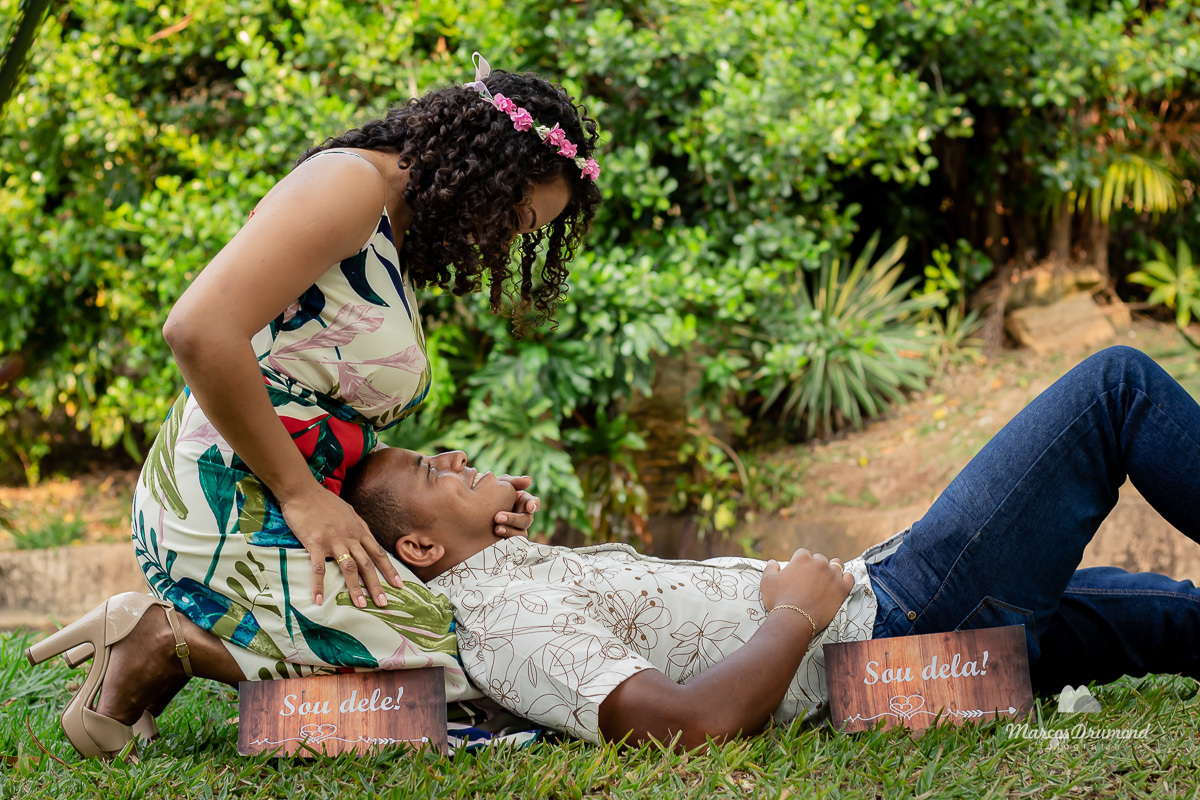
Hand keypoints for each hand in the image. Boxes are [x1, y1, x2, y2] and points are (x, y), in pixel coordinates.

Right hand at [279, 484, 402, 607]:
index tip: (399, 584)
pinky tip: (319, 599)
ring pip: (348, 568)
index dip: (389, 569)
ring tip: (361, 605)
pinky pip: (318, 567)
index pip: (378, 552)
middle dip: (376, 585)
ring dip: (355, 588)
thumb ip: (357, 527)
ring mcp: (333, 540)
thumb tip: (365, 538)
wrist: (303, 491)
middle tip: (384, 603)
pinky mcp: (315, 542)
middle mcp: (350, 536)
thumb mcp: (348, 512)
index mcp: (359, 530)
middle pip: (367, 564)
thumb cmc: (324, 501)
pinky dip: (319, 584)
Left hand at [493, 474, 539, 537]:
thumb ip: (514, 481)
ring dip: (510, 531)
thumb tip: (529, 480)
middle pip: (526, 520)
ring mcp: (517, 528)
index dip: (534, 505)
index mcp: (524, 501)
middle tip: (498, 517)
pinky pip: (512, 541)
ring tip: (496, 528)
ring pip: (521, 533)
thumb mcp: (502, 483)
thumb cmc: (492, 490)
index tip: (530, 507)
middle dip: (514, 519)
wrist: (476, 505)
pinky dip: (505, 538)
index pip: (535, 503)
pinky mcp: (509, 537)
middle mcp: (523, 516)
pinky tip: (495, 534)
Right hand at [759, 548, 854, 632]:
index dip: (800, 562)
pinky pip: (849, 578)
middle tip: (811, 580)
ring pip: (837, 564)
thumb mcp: (767, 582)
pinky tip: (840, 584)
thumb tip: (773, 562)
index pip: (803, 553)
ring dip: (832, 569)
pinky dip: (845, 579)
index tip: (798, 572)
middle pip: (819, 559)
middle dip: (815, 567)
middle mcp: (819, 563)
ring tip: (827, 579)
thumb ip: (770, 568)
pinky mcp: (843, 588)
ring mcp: (833, 575)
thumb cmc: (779, 600)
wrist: (795, 620)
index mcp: (802, 559)